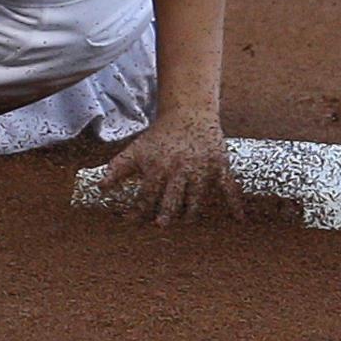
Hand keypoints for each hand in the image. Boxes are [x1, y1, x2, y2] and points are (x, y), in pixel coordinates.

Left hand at [98, 109, 243, 224]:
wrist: (188, 114)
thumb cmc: (160, 137)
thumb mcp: (136, 150)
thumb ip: (118, 168)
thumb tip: (100, 187)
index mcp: (159, 167)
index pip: (146, 193)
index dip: (138, 209)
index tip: (130, 224)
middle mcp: (180, 169)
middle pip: (172, 196)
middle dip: (166, 212)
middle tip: (161, 226)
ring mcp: (201, 169)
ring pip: (198, 196)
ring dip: (193, 212)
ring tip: (188, 224)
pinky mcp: (219, 166)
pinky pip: (228, 187)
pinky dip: (235, 203)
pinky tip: (240, 220)